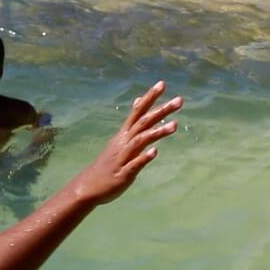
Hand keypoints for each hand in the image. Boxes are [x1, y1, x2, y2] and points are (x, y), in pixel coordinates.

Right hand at [80, 82, 182, 204]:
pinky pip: (134, 164)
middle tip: (180, 100)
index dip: (150, 97)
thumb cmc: (109, 163)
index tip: (162, 83)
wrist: (89, 186)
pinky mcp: (123, 173)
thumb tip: (139, 101)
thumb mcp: (120, 139)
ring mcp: (123, 157)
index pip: (138, 111)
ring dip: (157, 132)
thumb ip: (132, 122)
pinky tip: (155, 152)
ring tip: (175, 125)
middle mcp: (124, 142)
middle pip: (143, 122)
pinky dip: (144, 157)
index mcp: (124, 134)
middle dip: (161, 110)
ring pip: (140, 140)